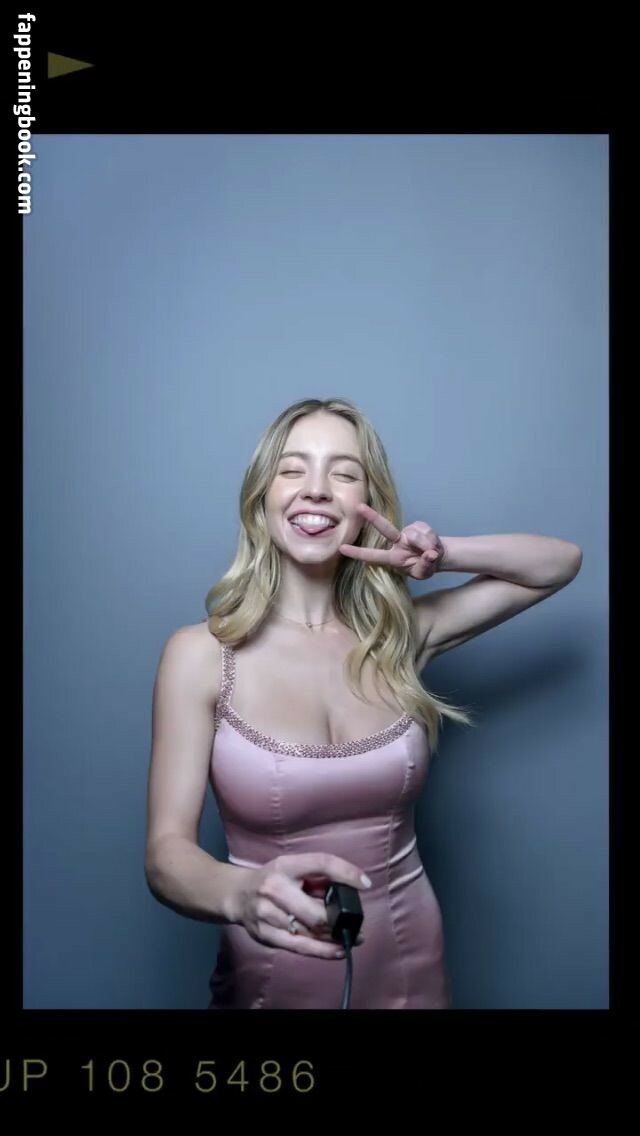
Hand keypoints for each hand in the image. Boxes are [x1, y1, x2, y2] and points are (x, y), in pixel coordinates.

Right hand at [232, 853, 366, 957]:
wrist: (236, 895)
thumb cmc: (273, 879)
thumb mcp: (293, 867)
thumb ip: (318, 877)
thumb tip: (351, 890)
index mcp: (285, 865)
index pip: (321, 863)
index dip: (346, 873)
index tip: (365, 884)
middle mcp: (274, 888)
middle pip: (315, 911)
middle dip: (339, 919)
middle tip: (358, 924)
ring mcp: (267, 914)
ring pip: (309, 931)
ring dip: (334, 936)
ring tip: (353, 938)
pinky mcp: (265, 935)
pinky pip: (299, 947)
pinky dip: (323, 951)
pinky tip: (339, 951)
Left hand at [340, 503, 445, 580]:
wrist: (437, 556)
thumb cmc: (425, 566)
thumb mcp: (425, 572)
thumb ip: (426, 564)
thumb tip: (430, 554)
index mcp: (393, 558)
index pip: (373, 556)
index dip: (358, 553)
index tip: (342, 549)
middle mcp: (396, 542)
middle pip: (384, 528)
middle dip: (372, 517)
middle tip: (359, 507)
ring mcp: (406, 532)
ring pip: (414, 535)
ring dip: (426, 545)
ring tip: (432, 553)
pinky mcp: (418, 525)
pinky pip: (425, 531)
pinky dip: (432, 539)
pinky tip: (432, 544)